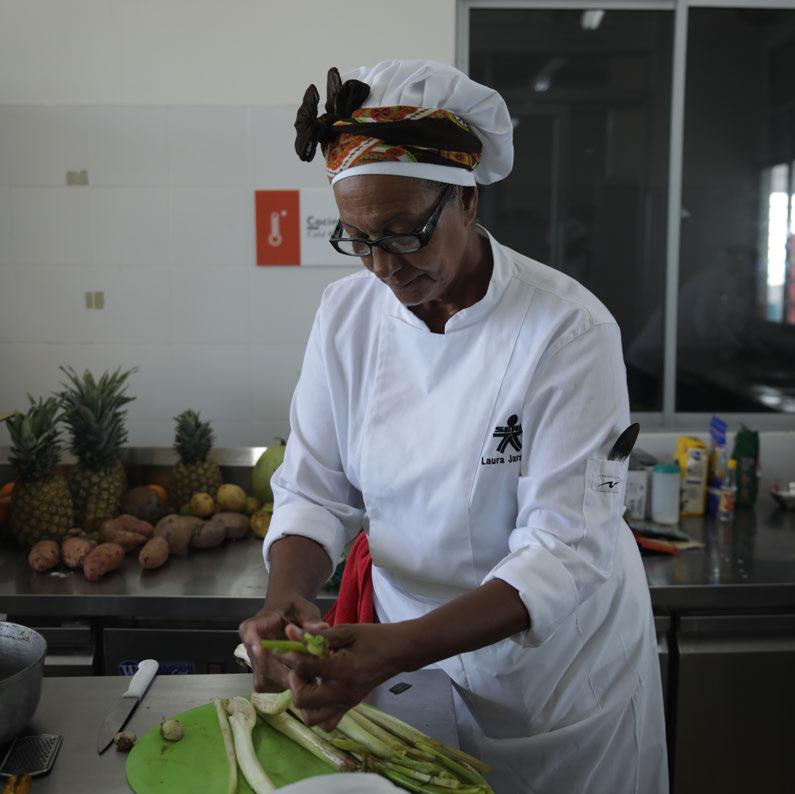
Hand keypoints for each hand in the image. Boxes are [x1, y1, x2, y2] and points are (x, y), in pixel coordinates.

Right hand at [239, 597, 327, 691]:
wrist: (288, 613)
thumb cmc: (294, 609)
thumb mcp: (305, 609)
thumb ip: (311, 619)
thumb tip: (322, 628)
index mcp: (259, 622)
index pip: (249, 631)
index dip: (253, 641)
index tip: (262, 650)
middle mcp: (252, 644)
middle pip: (259, 662)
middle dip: (281, 671)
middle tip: (305, 673)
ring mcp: (256, 661)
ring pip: (264, 679)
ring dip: (285, 680)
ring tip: (307, 675)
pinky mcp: (263, 674)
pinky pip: (269, 686)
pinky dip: (285, 685)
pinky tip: (302, 677)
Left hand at [283, 622, 408, 731]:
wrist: (400, 652)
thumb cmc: (374, 637)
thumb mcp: (347, 630)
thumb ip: (318, 635)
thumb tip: (292, 631)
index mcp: (343, 669)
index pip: (305, 668)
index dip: (289, 656)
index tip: (282, 648)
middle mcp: (343, 692)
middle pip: (303, 700)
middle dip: (295, 682)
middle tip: (300, 667)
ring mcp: (347, 703)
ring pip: (312, 718)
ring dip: (305, 699)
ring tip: (310, 680)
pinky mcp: (350, 707)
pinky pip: (327, 722)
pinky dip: (318, 711)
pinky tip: (321, 690)